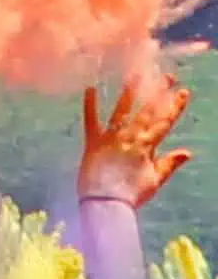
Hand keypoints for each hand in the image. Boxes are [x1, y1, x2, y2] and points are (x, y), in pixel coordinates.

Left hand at [79, 74, 192, 207]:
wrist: (105, 203)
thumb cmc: (132, 194)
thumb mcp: (155, 180)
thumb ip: (169, 163)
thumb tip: (188, 153)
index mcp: (147, 146)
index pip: (164, 122)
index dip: (174, 106)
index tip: (183, 91)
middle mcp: (130, 138)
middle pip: (146, 111)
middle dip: (158, 92)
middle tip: (166, 75)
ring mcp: (111, 138)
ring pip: (122, 111)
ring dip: (129, 92)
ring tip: (134, 75)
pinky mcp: (92, 142)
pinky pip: (91, 120)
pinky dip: (90, 105)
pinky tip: (90, 88)